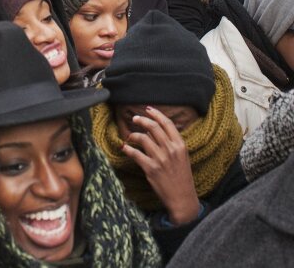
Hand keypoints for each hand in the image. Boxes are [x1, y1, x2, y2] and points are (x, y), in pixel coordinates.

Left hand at [121, 107, 200, 225]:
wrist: (182, 197)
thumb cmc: (181, 176)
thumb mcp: (181, 157)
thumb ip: (169, 143)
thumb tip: (152, 130)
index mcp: (180, 145)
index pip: (167, 124)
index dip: (156, 114)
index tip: (148, 109)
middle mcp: (171, 150)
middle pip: (153, 127)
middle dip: (141, 120)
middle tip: (134, 119)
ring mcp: (161, 159)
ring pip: (143, 138)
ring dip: (133, 135)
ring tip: (129, 137)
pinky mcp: (151, 168)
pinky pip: (135, 154)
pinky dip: (127, 149)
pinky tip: (124, 147)